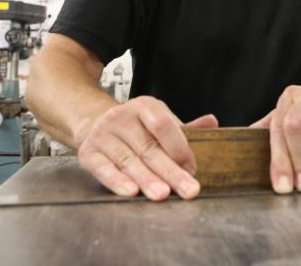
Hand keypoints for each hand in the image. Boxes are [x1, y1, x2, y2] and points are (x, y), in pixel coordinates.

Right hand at [75, 95, 217, 200]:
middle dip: (170, 172)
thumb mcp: (158, 121)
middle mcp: (122, 117)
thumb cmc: (136, 127)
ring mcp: (103, 134)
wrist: (94, 122)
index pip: (163, 125)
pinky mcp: (88, 152)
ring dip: (147, 180)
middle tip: (188, 189)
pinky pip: (103, 169)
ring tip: (162, 194)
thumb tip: (212, 122)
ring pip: (129, 161)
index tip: (192, 167)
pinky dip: (117, 181)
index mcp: (145, 106)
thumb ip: (184, 128)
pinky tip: (131, 192)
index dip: (179, 147)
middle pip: (149, 148)